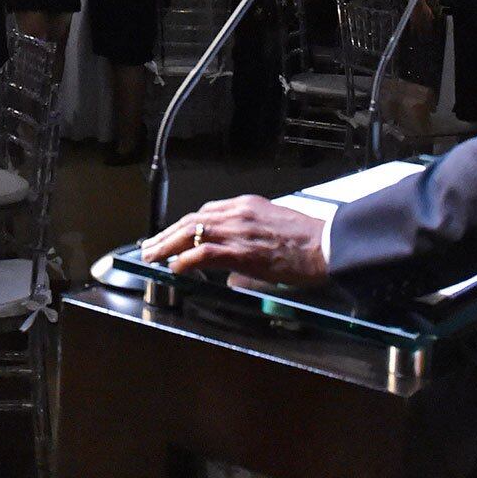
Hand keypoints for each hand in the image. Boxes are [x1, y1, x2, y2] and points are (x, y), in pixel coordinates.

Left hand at [141, 195, 327, 286]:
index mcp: (246, 205)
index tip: (171, 234)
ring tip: (152, 256)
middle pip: (192, 219)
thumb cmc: (307, 241)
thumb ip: (248, 243)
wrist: (326, 244)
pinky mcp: (241, 250)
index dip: (184, 225)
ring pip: (191, 233)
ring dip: (167, 245)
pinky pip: (204, 253)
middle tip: (150, 245)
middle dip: (167, 234)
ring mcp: (238, 230)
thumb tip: (230, 273)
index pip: (206, 212)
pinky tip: (174, 267)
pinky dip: (185, 259)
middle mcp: (238, 213)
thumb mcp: (273, 229)